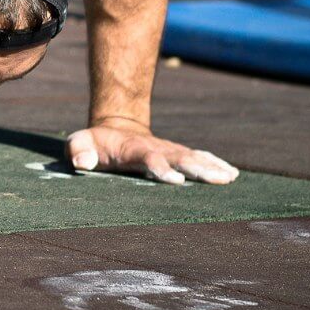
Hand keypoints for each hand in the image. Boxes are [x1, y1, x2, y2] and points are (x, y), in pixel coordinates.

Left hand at [67, 120, 238, 184]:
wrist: (115, 127)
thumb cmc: (95, 142)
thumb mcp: (80, 143)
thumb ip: (78, 151)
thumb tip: (83, 163)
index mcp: (134, 148)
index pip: (150, 159)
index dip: (162, 169)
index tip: (177, 181)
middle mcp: (156, 148)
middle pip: (180, 158)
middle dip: (199, 168)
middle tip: (221, 179)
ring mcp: (168, 150)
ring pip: (193, 157)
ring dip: (212, 167)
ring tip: (231, 177)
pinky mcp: (176, 154)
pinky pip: (198, 157)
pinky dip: (214, 163)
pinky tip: (231, 174)